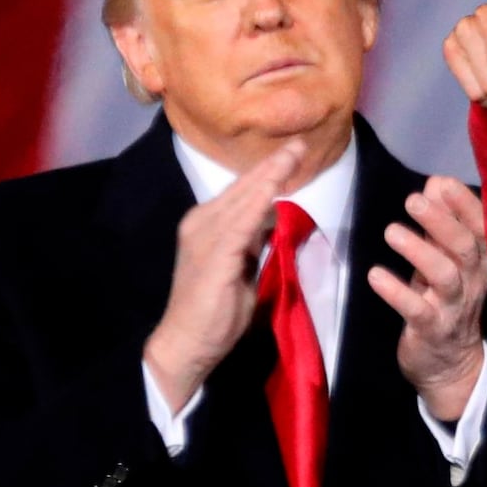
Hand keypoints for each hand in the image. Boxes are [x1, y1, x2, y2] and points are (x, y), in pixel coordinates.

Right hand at [144, 140, 306, 409]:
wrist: (186, 343)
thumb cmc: (215, 312)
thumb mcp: (241, 268)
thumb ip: (252, 242)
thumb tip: (271, 221)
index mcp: (207, 225)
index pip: (241, 192)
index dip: (267, 172)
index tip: (292, 152)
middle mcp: (200, 222)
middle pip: (243, 187)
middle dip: (273, 165)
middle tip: (300, 142)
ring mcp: (203, 236)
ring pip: (243, 198)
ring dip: (270, 175)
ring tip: (294, 154)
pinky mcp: (212, 254)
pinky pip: (241, 223)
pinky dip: (259, 203)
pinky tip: (276, 188)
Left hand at [368, 176, 486, 420]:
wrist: (449, 364)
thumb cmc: (445, 300)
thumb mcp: (446, 260)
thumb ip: (440, 225)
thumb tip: (433, 184)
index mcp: (480, 261)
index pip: (481, 227)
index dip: (464, 203)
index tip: (440, 182)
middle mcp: (472, 281)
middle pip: (465, 248)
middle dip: (441, 221)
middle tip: (412, 201)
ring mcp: (454, 307)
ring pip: (445, 276)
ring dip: (419, 251)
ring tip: (392, 232)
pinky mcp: (432, 330)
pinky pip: (417, 310)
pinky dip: (396, 291)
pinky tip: (376, 275)